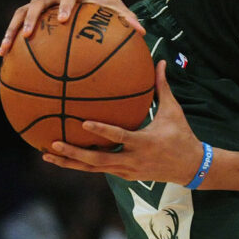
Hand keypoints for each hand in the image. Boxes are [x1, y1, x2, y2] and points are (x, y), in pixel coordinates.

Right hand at [0, 0, 143, 56]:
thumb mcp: (113, 1)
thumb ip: (127, 16)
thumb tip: (143, 33)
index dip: (65, 7)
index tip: (64, 19)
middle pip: (37, 4)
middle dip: (32, 19)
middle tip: (28, 35)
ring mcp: (39, 1)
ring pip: (20, 13)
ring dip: (12, 30)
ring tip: (4, 50)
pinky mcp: (31, 8)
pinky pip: (16, 21)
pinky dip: (9, 35)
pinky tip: (4, 54)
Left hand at [42, 62, 203, 185]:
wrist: (190, 166)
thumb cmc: (181, 135)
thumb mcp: (174, 111)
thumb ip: (163, 87)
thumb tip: (160, 62)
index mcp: (144, 142)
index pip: (119, 137)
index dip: (102, 131)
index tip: (83, 123)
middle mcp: (133, 159)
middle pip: (98, 160)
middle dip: (74, 154)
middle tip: (54, 143)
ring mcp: (127, 170)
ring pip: (93, 169)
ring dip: (70, 162)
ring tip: (48, 155)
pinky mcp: (125, 176)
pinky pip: (100, 170)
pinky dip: (82, 164)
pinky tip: (65, 158)